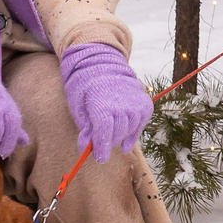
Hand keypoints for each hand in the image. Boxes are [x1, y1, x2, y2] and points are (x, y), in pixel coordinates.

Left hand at [58, 42, 152, 161]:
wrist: (102, 64)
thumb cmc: (85, 87)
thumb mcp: (78, 106)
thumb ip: (84, 127)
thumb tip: (86, 148)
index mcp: (101, 103)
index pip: (104, 132)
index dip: (102, 147)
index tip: (100, 158)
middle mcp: (121, 102)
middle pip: (118, 133)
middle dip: (109, 142)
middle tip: (102, 144)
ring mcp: (135, 101)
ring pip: (131, 129)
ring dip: (122, 136)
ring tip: (114, 136)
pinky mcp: (144, 101)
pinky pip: (142, 121)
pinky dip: (134, 129)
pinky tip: (126, 133)